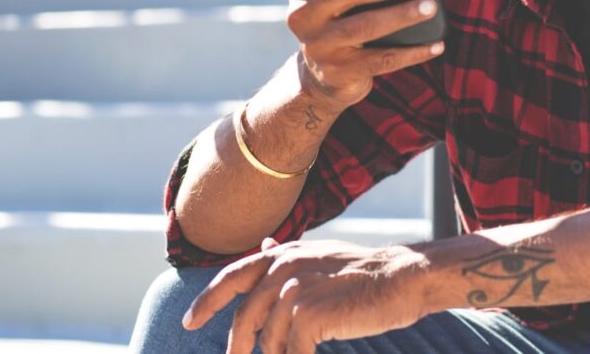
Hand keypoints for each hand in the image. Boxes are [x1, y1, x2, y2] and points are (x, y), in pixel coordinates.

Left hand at [183, 238, 430, 353]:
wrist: (400, 278)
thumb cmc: (362, 273)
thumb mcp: (317, 255)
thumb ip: (286, 256)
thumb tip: (263, 246)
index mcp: (282, 255)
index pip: (232, 277)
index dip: (207, 301)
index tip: (189, 322)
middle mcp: (282, 268)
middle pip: (244, 317)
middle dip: (238, 346)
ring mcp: (293, 291)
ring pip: (269, 340)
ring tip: (300, 351)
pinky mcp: (308, 314)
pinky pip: (291, 352)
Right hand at [285, 0, 443, 110]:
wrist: (325, 75)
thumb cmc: (343, 17)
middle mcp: (301, 14)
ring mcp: (317, 45)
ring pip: (363, 25)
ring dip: (402, 14)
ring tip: (431, 6)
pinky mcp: (337, 71)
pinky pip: (381, 59)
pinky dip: (413, 52)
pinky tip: (436, 44)